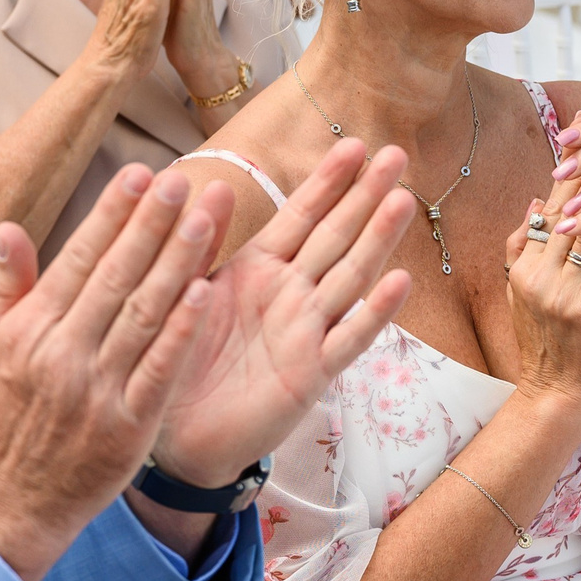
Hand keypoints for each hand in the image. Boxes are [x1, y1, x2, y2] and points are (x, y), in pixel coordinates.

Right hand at [0, 163, 232, 580]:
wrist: (5, 506)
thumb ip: (6, 286)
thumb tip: (13, 228)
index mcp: (29, 330)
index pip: (78, 258)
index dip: (112, 214)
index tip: (140, 174)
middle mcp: (63, 354)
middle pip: (118, 276)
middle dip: (153, 223)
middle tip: (184, 180)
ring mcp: (98, 391)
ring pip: (146, 314)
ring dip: (179, 263)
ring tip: (207, 219)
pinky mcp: (128, 427)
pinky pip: (161, 370)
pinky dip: (182, 330)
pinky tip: (205, 292)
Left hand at [151, 140, 417, 487]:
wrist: (176, 436)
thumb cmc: (180, 360)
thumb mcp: (182, 291)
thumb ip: (199, 244)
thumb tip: (212, 183)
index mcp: (258, 269)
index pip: (300, 215)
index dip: (327, 181)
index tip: (354, 143)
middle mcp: (290, 294)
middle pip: (335, 236)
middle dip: (365, 195)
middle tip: (396, 154)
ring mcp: (306, 332)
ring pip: (349, 277)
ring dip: (377, 239)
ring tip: (404, 199)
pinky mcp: (311, 374)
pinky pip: (347, 339)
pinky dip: (373, 313)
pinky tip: (399, 282)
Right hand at [492, 180, 580, 408]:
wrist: (557, 391)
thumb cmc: (543, 341)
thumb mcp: (518, 291)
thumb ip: (522, 247)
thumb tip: (534, 200)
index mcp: (521, 270)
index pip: (545, 213)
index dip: (563, 177)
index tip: (576, 143)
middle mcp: (537, 278)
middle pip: (566, 216)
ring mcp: (562, 294)